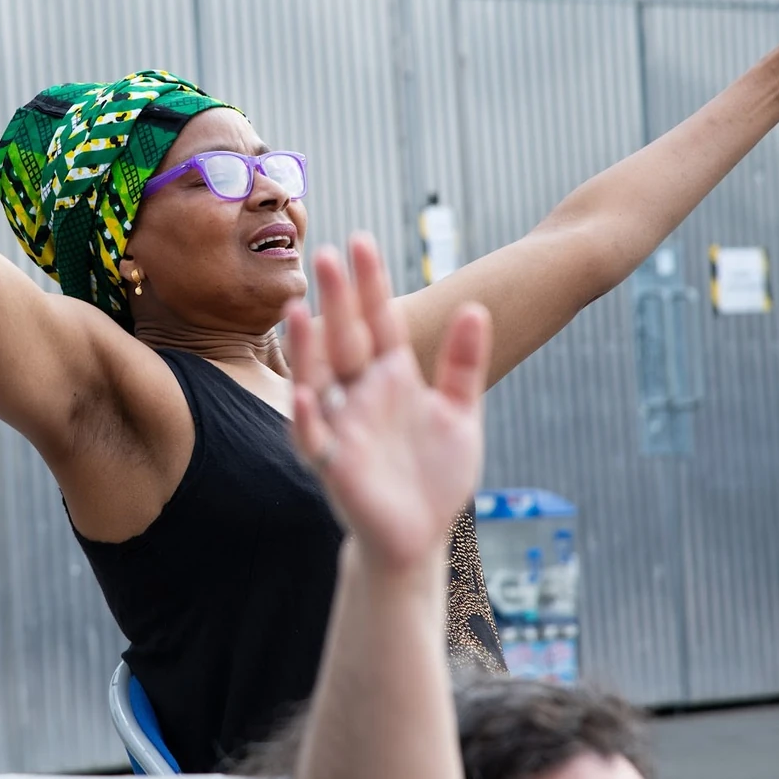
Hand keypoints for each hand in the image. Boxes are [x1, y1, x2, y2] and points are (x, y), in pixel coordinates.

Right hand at [285, 233, 490, 574]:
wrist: (418, 535)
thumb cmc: (434, 475)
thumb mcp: (460, 413)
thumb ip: (464, 363)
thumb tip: (477, 308)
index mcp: (391, 376)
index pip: (378, 321)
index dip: (370, 284)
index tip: (361, 242)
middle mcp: (361, 393)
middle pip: (345, 338)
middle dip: (336, 299)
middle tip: (325, 254)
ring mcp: (343, 426)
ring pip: (318, 379)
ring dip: (308, 348)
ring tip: (300, 311)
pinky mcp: (333, 464)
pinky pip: (313, 436)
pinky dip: (306, 416)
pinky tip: (304, 393)